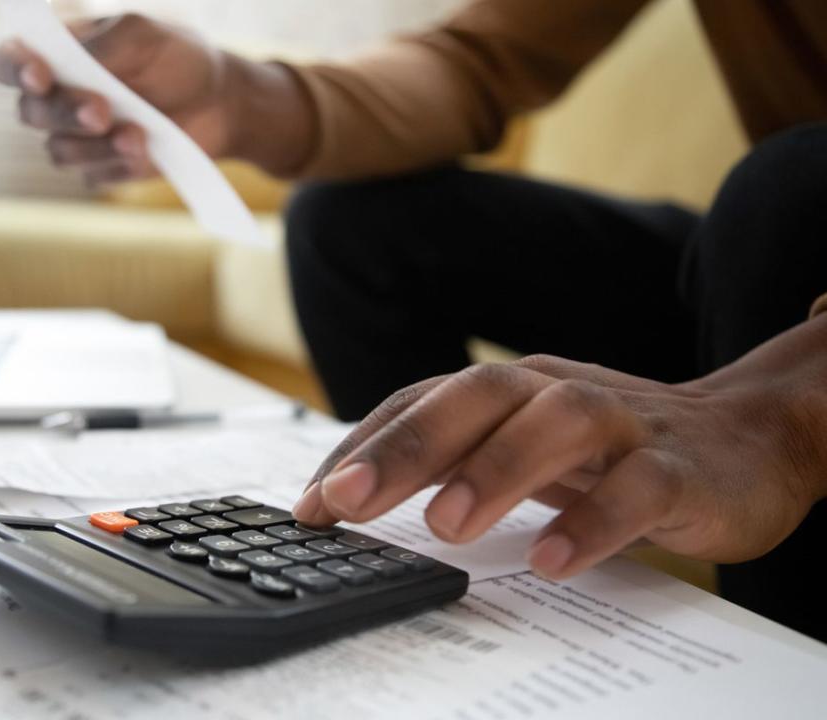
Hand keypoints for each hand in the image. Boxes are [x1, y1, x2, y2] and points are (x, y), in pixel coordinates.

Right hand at [0, 13, 312, 184]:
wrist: (221, 101)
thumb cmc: (177, 58)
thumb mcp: (144, 35)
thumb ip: (106, 45)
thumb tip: (73, 63)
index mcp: (57, 56)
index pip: (9, 63)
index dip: (14, 70)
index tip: (40, 75)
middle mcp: (60, 98)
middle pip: (31, 114)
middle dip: (64, 113)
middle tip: (101, 110)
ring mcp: (81, 138)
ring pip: (60, 152)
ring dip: (97, 146)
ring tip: (138, 135)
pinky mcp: (106, 169)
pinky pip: (95, 178)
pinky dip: (120, 167)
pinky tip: (146, 154)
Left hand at [294, 319, 826, 578]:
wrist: (741, 436)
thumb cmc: (607, 446)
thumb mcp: (522, 444)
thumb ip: (453, 459)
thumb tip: (353, 496)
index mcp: (511, 388)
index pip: (423, 400)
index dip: (363, 445)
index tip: (310, 502)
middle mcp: (556, 390)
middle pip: (477, 396)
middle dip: (405, 447)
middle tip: (345, 502)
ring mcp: (620, 421)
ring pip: (555, 424)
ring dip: (494, 471)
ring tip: (445, 528)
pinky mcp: (675, 466)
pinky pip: (635, 487)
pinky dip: (592, 520)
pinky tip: (550, 560)